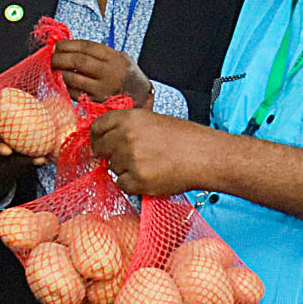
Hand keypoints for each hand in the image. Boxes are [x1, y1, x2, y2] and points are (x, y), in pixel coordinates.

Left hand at [52, 40, 153, 104]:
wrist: (141, 96)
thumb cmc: (125, 74)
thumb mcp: (118, 57)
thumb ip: (97, 53)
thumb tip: (67, 46)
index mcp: (115, 58)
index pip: (86, 47)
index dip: (68, 44)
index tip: (57, 45)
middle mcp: (110, 73)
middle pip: (78, 61)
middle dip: (60, 57)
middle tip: (51, 57)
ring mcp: (103, 89)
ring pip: (73, 78)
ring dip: (60, 72)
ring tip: (55, 68)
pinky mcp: (96, 102)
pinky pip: (74, 92)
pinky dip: (65, 85)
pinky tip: (64, 81)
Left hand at [91, 109, 223, 196]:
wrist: (205, 156)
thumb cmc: (186, 138)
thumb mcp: (154, 120)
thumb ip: (129, 126)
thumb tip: (108, 137)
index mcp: (130, 118)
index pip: (98, 126)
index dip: (97, 136)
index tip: (100, 143)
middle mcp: (126, 137)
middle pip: (101, 149)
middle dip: (110, 154)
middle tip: (126, 157)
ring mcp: (130, 159)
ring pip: (112, 167)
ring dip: (125, 169)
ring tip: (148, 164)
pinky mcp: (137, 179)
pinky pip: (122, 184)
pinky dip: (133, 184)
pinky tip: (150, 176)